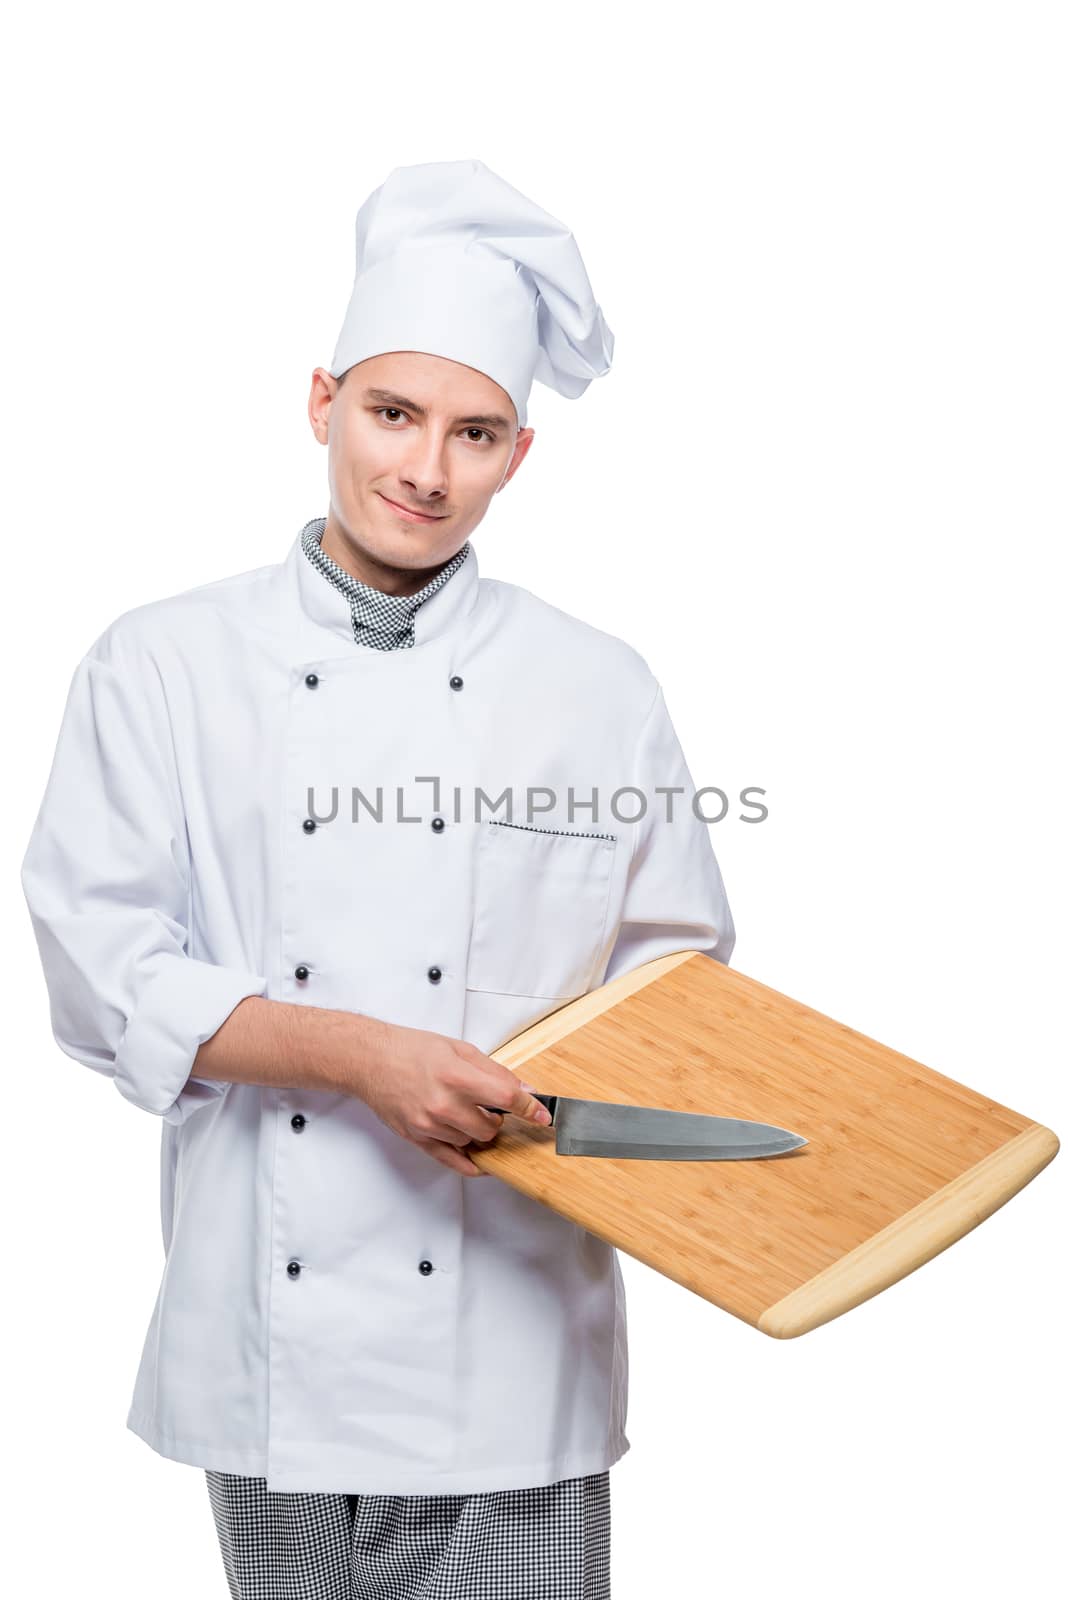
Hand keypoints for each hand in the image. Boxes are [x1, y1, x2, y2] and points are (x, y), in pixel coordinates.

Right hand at [354, 1021, 551, 1175]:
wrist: (371, 1061)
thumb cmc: (412, 1050)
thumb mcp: (459, 1049)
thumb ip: (494, 1071)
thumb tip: (523, 1089)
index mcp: (457, 1077)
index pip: (505, 1099)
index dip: (530, 1109)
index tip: (543, 1116)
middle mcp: (443, 1105)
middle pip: (491, 1128)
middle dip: (498, 1120)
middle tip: (490, 1108)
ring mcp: (429, 1125)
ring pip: (472, 1143)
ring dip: (478, 1133)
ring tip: (469, 1116)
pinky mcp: (417, 1138)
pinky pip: (451, 1161)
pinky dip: (470, 1162)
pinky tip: (480, 1160)